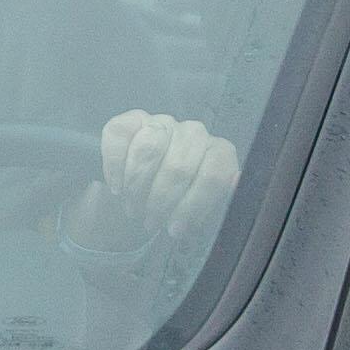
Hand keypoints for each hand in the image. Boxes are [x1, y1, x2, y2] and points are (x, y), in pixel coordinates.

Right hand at [70, 110, 236, 261]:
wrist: (151, 190)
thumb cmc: (182, 203)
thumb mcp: (204, 211)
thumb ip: (221, 199)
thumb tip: (234, 180)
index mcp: (219, 153)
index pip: (213, 174)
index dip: (193, 205)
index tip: (175, 230)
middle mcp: (194, 133)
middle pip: (179, 165)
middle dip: (161, 201)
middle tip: (150, 223)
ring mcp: (163, 122)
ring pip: (149, 148)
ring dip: (137, 185)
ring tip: (133, 208)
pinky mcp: (133, 120)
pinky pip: (120, 135)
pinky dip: (115, 164)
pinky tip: (117, 187)